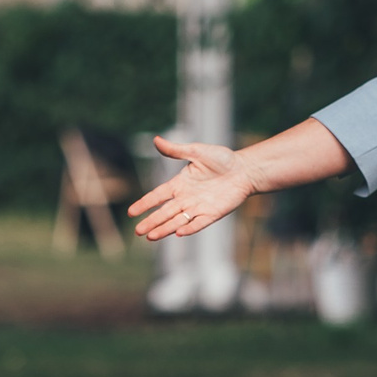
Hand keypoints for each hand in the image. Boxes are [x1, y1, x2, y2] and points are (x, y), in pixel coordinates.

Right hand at [127, 135, 256, 239]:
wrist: (244, 169)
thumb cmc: (221, 159)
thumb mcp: (197, 151)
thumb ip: (176, 150)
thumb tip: (156, 140)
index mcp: (179, 184)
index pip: (157, 196)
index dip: (145, 204)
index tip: (132, 213)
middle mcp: (186, 198)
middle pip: (165, 213)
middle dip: (151, 222)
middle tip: (138, 232)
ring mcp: (198, 208)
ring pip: (177, 221)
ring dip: (165, 229)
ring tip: (151, 236)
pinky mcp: (212, 214)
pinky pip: (198, 223)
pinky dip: (189, 228)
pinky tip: (178, 233)